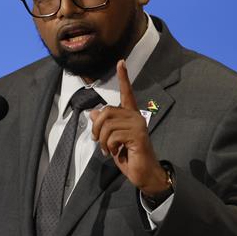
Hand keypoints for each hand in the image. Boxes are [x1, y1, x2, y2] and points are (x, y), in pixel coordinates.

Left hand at [89, 60, 167, 193]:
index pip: (127, 93)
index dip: (123, 77)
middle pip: (106, 112)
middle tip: (98, 141)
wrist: (143, 173)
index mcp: (130, 115)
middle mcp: (135, 117)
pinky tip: (117, 152)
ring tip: (109, 149)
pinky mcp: (138, 136)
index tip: (121, 62)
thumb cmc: (128, 156)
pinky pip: (113, 136)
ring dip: (103, 141)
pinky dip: (110, 147)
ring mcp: (138, 126)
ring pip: (108, 126)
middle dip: (96, 128)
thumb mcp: (111, 140)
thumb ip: (104, 126)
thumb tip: (93, 111)